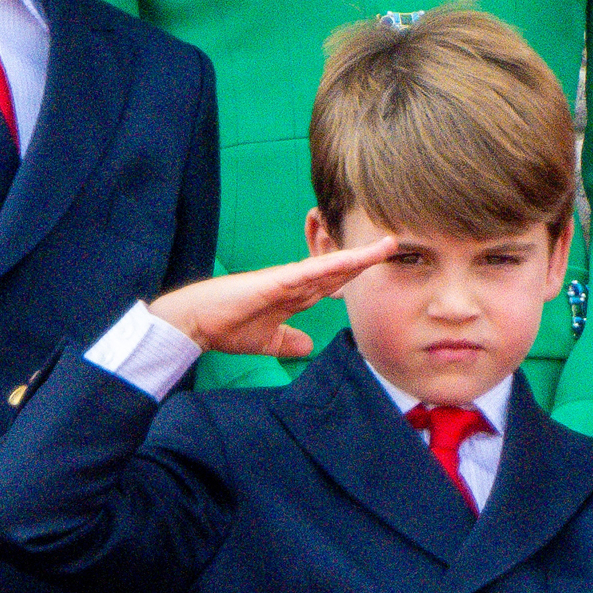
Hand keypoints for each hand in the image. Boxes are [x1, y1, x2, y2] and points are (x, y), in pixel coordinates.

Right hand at [149, 236, 397, 355]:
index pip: (336, 283)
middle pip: (340, 269)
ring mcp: (286, 280)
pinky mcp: (274, 282)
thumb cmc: (226, 327)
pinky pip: (308, 272)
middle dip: (368, 258)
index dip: (360, 275)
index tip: (384, 268)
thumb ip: (288, 340)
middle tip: (396, 245)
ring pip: (331, 266)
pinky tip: (351, 260)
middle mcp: (296, 283)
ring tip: (387, 245)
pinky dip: (330, 266)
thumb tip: (307, 346)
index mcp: (296, 295)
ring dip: (359, 256)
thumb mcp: (267, 341)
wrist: (195, 324)